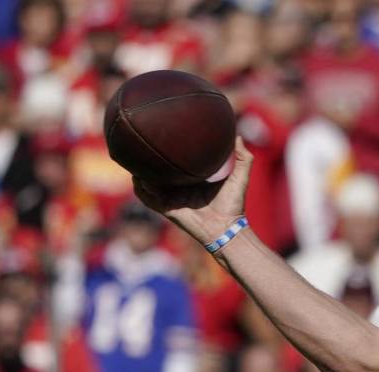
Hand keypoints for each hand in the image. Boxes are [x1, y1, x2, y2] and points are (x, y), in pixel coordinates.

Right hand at [133, 137, 252, 243]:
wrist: (227, 227)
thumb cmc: (234, 204)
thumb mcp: (239, 177)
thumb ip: (244, 158)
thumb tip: (238, 136)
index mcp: (192, 180)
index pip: (176, 164)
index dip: (168, 153)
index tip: (163, 137)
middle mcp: (178, 188)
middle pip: (157, 172)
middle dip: (147, 160)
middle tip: (140, 144)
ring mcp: (171, 198)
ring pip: (147, 184)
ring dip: (140, 173)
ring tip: (134, 159)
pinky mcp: (167, 208)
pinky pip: (148, 198)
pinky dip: (142, 189)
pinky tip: (140, 178)